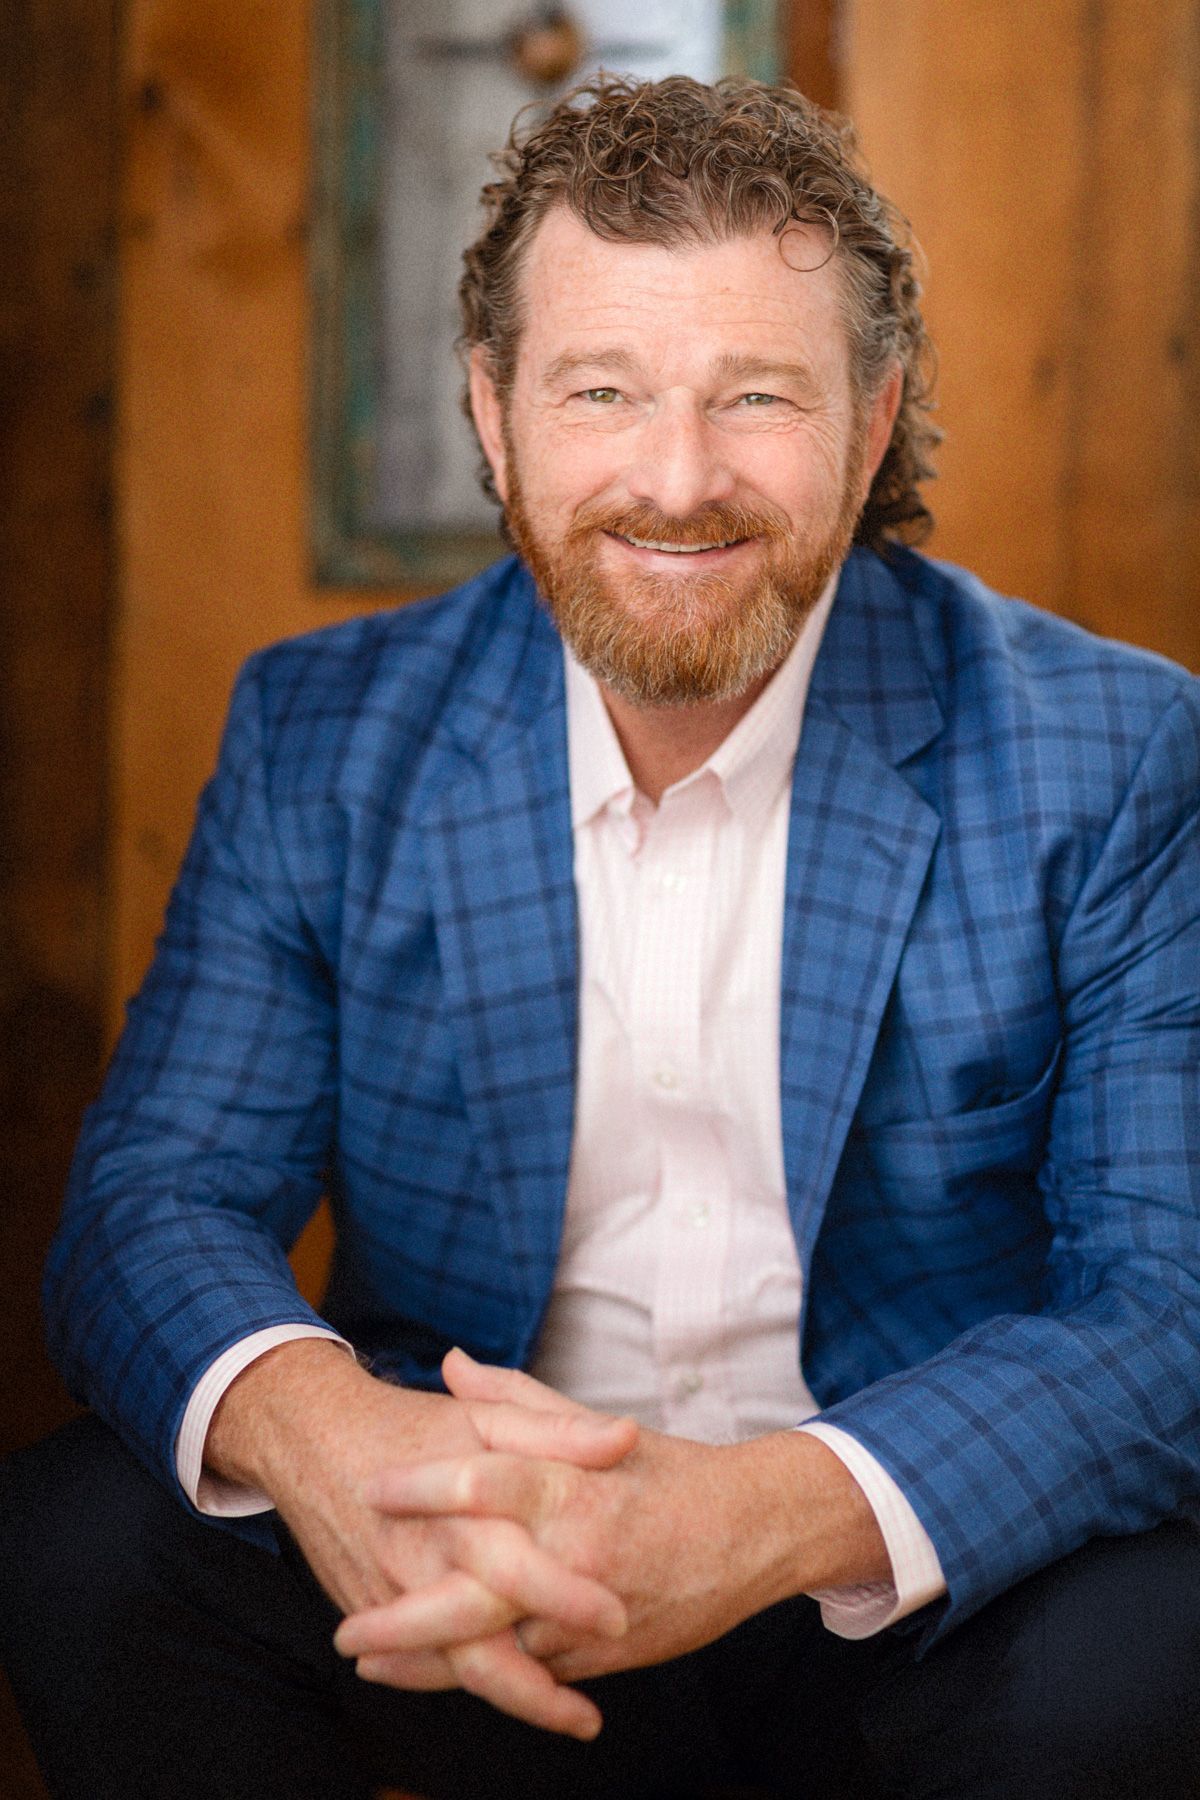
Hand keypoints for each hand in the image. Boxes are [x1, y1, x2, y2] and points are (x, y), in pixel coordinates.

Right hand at [205, 1339, 637, 1735]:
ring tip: (576, 1719)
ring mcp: (394, 1594)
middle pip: (480, 1641)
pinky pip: (424, 1661)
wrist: (315, 1437)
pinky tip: (520, 1696)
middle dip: (536, 1685)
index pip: (516, 1565)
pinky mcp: (373, 1611)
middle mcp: (427, 1561)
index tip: (619, 1621)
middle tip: (590, 1715)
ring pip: (453, 1666)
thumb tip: (627, 1437)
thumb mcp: (489, 1417)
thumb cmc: (414, 1425)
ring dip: (514, 1698)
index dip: (566, 1596)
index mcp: (463, 1510)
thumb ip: (559, 1430)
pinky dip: (468, 1683)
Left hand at [336, 1353, 870, 1687]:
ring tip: (368, 1660)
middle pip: (477, 1592)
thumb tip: (453, 1364)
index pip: (485, 1480)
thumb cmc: (667, 1470)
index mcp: (571, 1483)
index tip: (371, 1489)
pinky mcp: (601, 1657)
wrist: (753, 1532)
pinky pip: (530, 1674)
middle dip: (406, 1615)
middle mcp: (575, 1552)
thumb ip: (515, 1401)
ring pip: (498, 1650)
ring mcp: (587, 1613)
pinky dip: (479, 1677)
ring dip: (427, 1663)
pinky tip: (428, 1678)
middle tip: (345, 1626)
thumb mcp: (594, 1426)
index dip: (424, 1486)